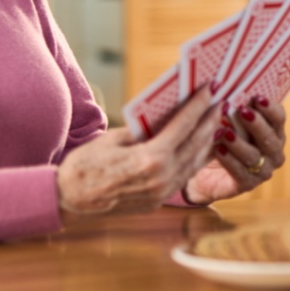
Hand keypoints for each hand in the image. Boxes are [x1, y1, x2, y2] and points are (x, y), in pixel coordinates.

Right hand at [56, 87, 222, 222]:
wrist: (68, 199)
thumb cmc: (85, 164)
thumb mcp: (114, 139)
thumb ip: (144, 129)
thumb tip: (167, 116)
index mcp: (151, 159)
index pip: (183, 126)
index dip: (199, 105)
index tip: (211, 89)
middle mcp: (162, 178)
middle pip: (196, 144)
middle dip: (210, 120)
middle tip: (221, 101)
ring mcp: (162, 193)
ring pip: (195, 162)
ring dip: (208, 140)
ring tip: (215, 121)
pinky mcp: (158, 201)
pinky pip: (185, 176)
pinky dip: (196, 159)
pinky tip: (201, 147)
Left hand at [184, 96, 288, 203]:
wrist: (205, 172)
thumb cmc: (221, 139)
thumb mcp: (228, 121)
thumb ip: (234, 107)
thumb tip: (227, 87)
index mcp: (274, 132)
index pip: (279, 118)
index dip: (270, 108)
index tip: (257, 97)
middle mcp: (273, 152)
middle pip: (270, 137)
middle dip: (256, 124)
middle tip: (242, 111)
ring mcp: (263, 170)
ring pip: (255, 156)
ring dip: (239, 143)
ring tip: (224, 132)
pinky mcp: (248, 184)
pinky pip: (241, 172)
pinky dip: (230, 160)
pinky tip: (219, 149)